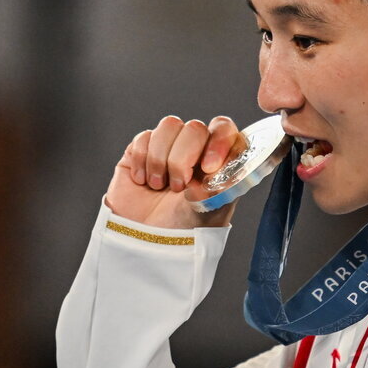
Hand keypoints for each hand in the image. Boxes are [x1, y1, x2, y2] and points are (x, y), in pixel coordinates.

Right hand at [105, 115, 243, 227]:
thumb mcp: (210, 212)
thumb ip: (221, 188)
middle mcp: (196, 149)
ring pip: (170, 125)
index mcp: (220, 160)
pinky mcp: (142, 150)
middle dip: (184, 157)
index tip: (209, 168)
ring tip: (159, 186)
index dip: (219, 142)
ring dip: (162, 158)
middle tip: (178, 186)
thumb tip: (219, 172)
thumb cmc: (183, 230)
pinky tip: (143, 181)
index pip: (225, 131)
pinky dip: (142, 159)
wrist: (143, 242)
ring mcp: (169, 147)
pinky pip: (144, 137)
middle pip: (196, 128)